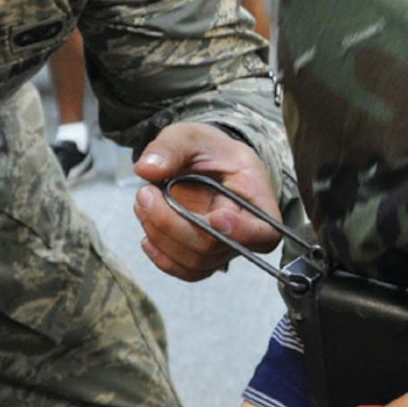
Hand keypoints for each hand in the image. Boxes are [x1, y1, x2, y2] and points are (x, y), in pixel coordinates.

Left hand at [131, 121, 281, 280]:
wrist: (201, 162)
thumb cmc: (204, 148)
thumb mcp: (188, 136)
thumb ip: (169, 148)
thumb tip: (147, 168)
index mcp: (256, 194)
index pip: (264, 231)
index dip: (241, 231)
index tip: (215, 216)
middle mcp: (246, 228)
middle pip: (217, 246)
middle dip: (174, 224)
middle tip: (145, 194)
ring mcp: (226, 246)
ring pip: (197, 261)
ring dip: (162, 237)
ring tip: (143, 203)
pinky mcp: (206, 256)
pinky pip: (187, 271)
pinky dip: (163, 258)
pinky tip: (148, 236)